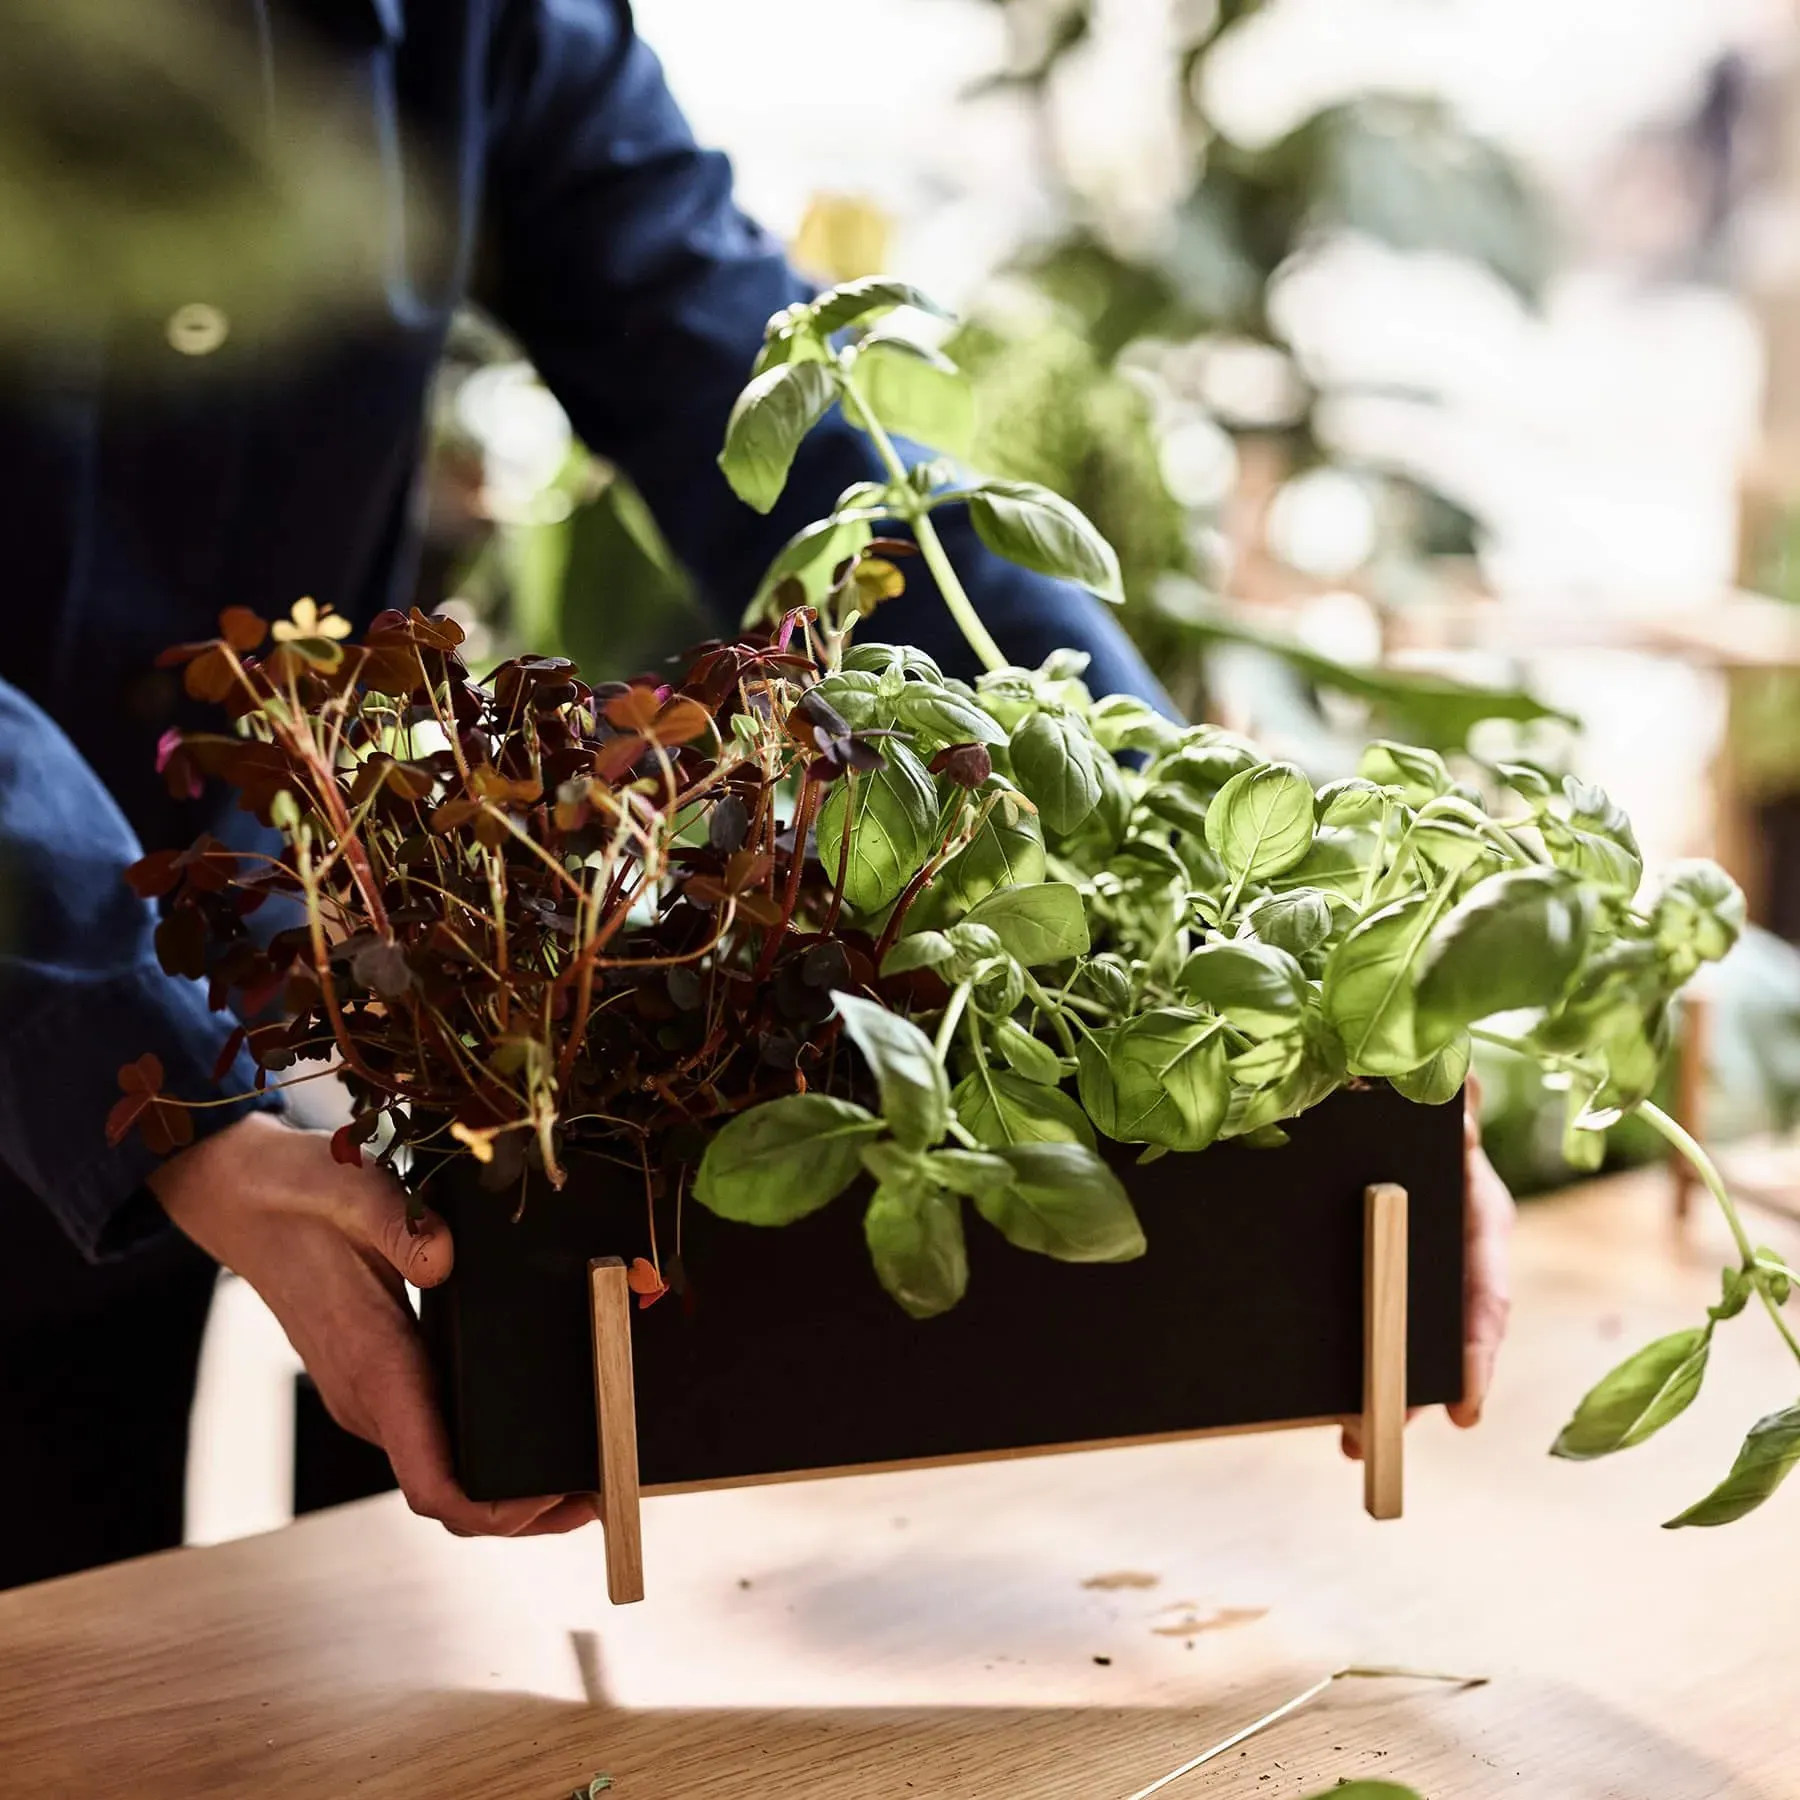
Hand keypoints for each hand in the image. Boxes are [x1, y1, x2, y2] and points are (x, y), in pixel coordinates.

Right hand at [151, 1112, 595, 1536]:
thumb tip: (444, 1259)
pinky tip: (532, 1435)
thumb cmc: (303, 1195)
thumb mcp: (356, 1193)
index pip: (432, 1482)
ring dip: (510, 1490)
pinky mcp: (379, 1381)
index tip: (558, 1498)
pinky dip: (486, 1456)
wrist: (244, 1199)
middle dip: (526, 1510)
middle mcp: (371, 1400)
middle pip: (450, 1493)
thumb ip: (401, 1226)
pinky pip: (436, 1441)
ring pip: (444, 1474)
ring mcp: (372, 1397)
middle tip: (606, 1490)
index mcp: (374, 1368)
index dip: (496, 1510)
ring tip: (587, 1472)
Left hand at [1341, 1078, 1514, 1457]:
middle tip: (1381, 1434)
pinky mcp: (1376, 1268)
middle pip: (1442, 1337)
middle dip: (1415, 1390)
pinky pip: (1368, 1319)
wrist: (1386, 1091)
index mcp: (1480, 1220)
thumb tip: (1464, 1092)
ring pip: (1405, 1338)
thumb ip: (1452, 1105)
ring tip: (1349, 1438)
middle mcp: (1455, 1254)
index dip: (1477, 1357)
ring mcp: (1417, 1267)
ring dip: (1379, 1390)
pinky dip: (1351, 1359)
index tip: (1464, 1411)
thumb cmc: (1420, 1102)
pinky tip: (1324, 1403)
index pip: (1487, 1298)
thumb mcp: (1436, 1104)